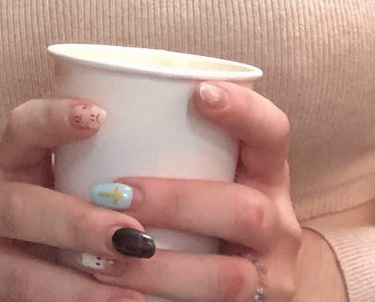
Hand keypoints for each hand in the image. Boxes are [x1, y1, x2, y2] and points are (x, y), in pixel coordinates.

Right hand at [0, 98, 152, 301]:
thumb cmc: (11, 194)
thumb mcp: (28, 166)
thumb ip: (79, 157)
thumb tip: (172, 137)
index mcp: (4, 160)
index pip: (23, 128)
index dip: (56, 118)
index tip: (99, 114)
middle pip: (22, 210)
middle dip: (78, 225)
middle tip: (132, 235)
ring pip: (22, 277)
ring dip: (79, 291)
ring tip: (133, 297)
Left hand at [88, 82, 301, 300]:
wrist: (227, 289)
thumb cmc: (196, 214)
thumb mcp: (201, 176)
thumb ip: (173, 146)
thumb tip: (95, 99)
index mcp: (267, 175)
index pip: (273, 133)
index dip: (244, 111)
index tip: (198, 92)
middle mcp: (279, 224)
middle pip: (246, 209)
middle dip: (177, 202)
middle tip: (116, 193)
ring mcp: (271, 279)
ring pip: (228, 279)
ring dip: (161, 268)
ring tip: (103, 259)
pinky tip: (119, 296)